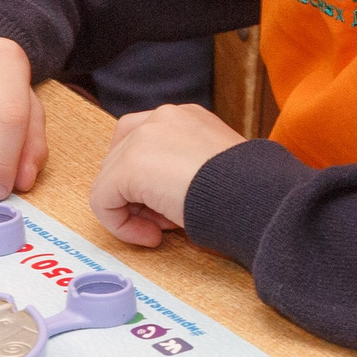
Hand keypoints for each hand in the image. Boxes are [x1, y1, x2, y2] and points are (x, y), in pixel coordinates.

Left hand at [88, 103, 242, 247]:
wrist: (254, 196)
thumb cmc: (247, 192)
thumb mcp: (216, 173)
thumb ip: (187, 172)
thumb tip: (162, 199)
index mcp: (186, 118)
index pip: (144, 142)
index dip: (149, 181)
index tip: (172, 208)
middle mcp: (162, 118)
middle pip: (121, 158)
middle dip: (138, 196)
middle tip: (165, 222)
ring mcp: (143, 137)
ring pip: (110, 179)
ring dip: (131, 210)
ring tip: (164, 229)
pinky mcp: (129, 165)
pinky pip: (103, 199)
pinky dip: (120, 224)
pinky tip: (152, 237)